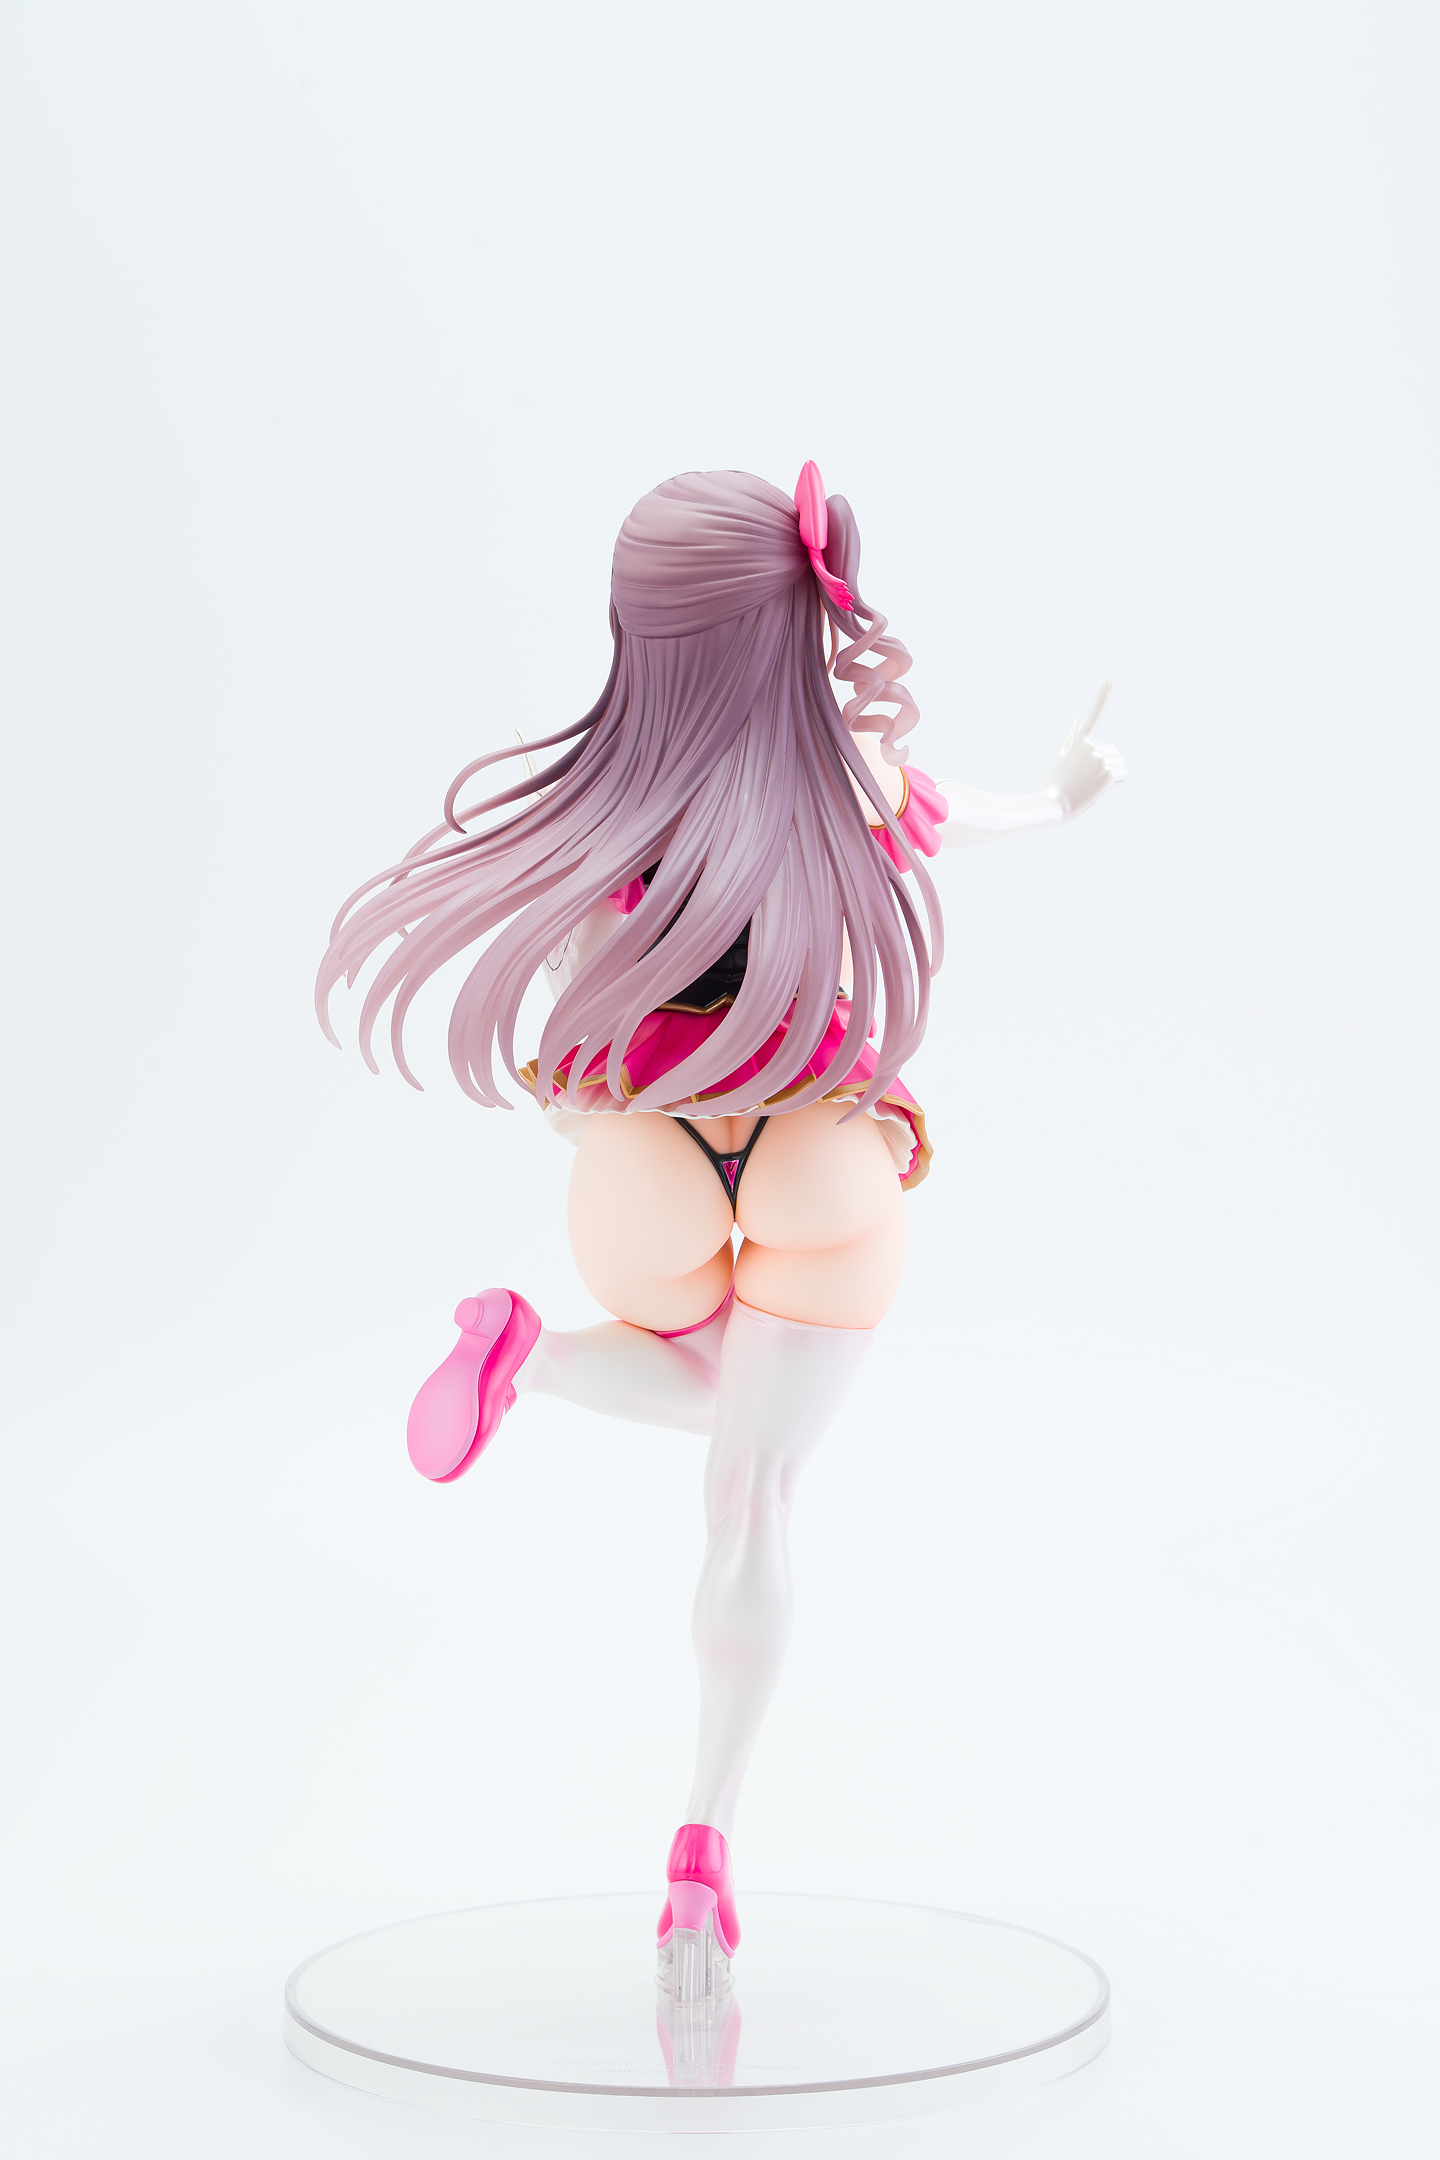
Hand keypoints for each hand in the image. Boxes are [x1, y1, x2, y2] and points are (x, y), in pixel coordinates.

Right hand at [1043, 684, 1126, 816]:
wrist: (1051, 805)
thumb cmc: (1053, 784)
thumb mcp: (1060, 757)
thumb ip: (1071, 737)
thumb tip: (1076, 719)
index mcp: (1081, 741)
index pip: (1095, 715)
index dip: (1102, 697)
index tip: (1109, 680)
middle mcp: (1092, 746)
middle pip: (1115, 753)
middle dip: (1108, 766)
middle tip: (1087, 778)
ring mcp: (1100, 758)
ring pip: (1121, 765)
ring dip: (1112, 776)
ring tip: (1091, 784)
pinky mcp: (1107, 773)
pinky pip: (1124, 775)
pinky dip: (1116, 783)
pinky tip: (1099, 789)